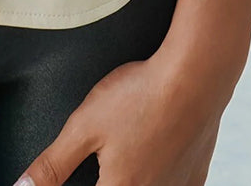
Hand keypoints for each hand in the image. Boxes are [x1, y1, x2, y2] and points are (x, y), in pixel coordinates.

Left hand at [9, 44, 233, 185]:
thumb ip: (54, 163)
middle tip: (103, 160)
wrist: (195, 76)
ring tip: (126, 150)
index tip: (83, 170)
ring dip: (135, 176)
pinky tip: (155, 158)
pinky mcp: (197, 172)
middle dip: (106, 177)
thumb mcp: (84, 126)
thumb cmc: (140, 96)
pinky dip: (162, 177)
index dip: (74, 185)